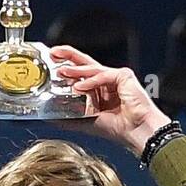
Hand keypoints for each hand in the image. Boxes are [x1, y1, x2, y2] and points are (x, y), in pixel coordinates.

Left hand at [49, 45, 170, 155]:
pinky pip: (103, 75)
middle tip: (53, 53)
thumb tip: (49, 118)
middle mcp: (107, 81)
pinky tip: (80, 87)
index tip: (52, 65)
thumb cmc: (119, 128)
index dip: (67, 68)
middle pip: (85, 63)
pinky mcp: (124, 76)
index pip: (81, 74)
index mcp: (99, 90)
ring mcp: (116, 76)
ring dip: (75, 70)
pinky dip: (91, 81)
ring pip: (92, 68)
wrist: (136, 132)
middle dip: (68, 56)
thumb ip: (69, 118)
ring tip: (61, 72)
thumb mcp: (86, 122)